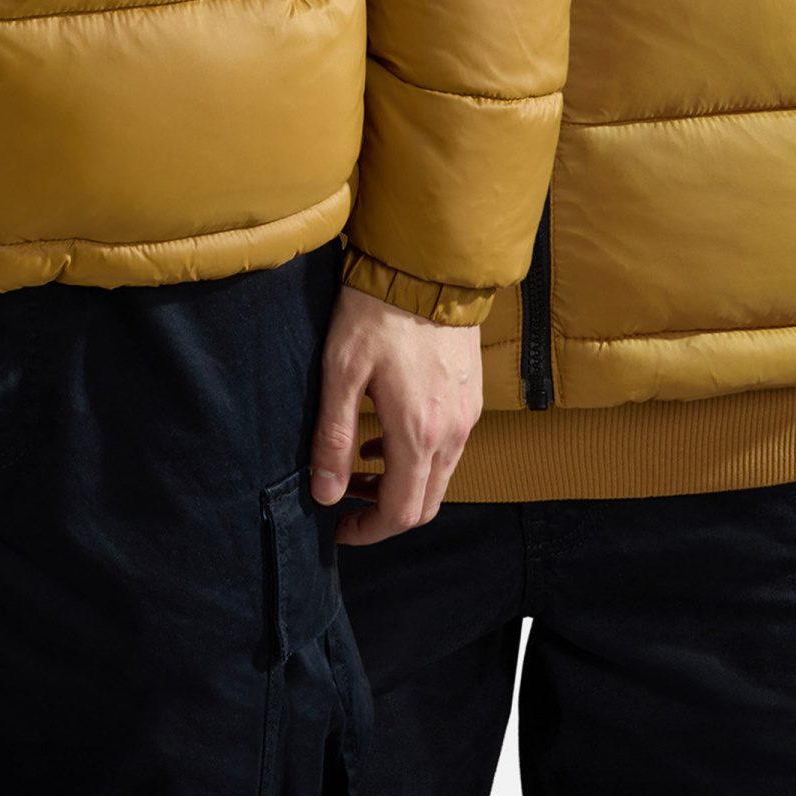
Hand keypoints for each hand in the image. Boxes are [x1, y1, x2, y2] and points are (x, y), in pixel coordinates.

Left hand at [309, 284, 481, 546]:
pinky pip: (449, 448)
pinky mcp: (470, 397)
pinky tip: (386, 432)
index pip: (401, 513)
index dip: (368, 530)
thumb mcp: (341, 371)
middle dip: (385, 512)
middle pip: (425, 504)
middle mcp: (451, 433)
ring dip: (401, 483)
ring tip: (360, 460)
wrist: (426, 265)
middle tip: (347, 497)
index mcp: (418, 433)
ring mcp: (466, 415)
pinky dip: (419, 457)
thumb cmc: (377, 312)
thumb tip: (325, 494)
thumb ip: (333, 438)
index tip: (340, 527)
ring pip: (439, 477)